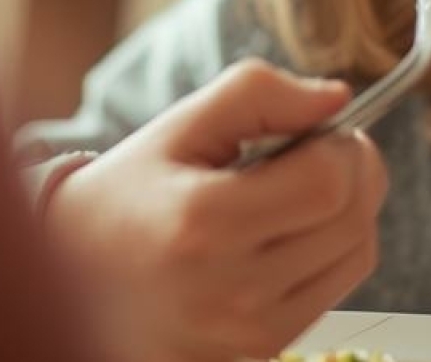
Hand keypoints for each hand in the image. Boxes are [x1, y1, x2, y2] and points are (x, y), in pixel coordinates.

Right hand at [46, 59, 388, 361]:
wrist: (72, 283)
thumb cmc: (125, 196)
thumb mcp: (176, 128)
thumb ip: (257, 95)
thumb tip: (337, 96)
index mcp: (202, 222)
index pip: (327, 180)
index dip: (341, 143)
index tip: (318, 128)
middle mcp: (231, 289)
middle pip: (353, 218)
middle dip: (355, 170)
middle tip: (320, 148)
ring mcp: (250, 331)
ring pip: (357, 254)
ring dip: (351, 209)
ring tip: (304, 186)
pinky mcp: (262, 349)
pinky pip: (337, 289)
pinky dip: (333, 249)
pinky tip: (291, 229)